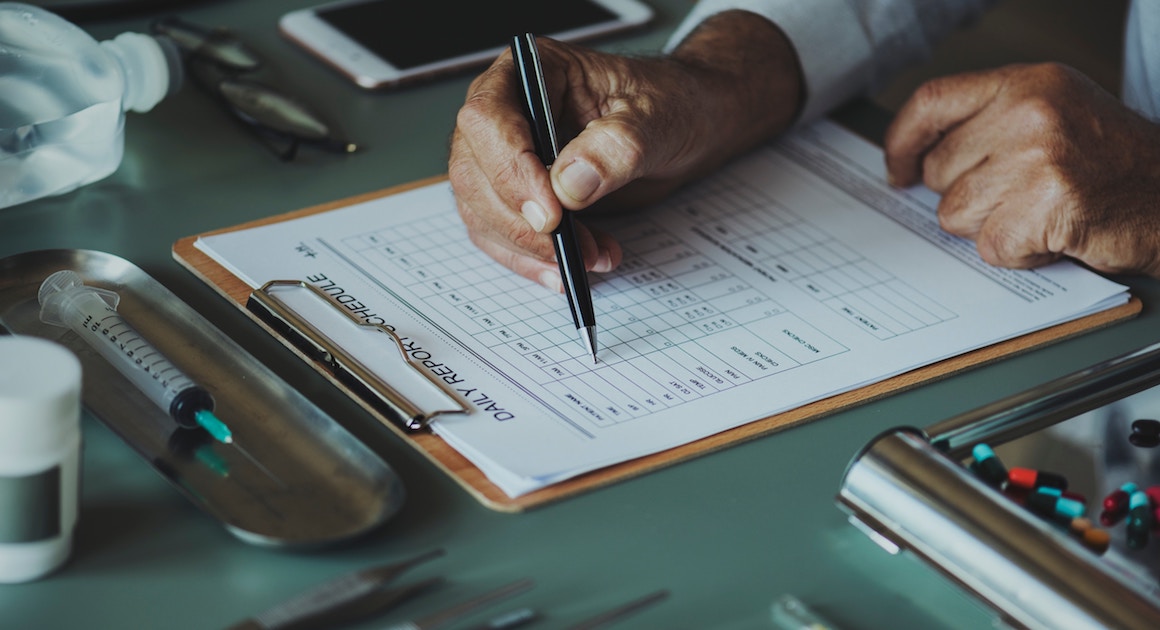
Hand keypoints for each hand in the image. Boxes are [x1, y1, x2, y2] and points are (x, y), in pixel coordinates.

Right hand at [448, 11, 801, 288]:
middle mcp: (507, 112)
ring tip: (592, 257)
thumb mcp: (655, 119)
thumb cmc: (669, 104)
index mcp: (530, 71)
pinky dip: (535, 261)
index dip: (510, 168)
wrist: (685, 126)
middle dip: (521, 222)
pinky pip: (503, 236)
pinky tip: (577, 266)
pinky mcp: (517, 197)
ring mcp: (505, 157)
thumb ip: (615, 147)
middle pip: (475, 172)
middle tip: (570, 249)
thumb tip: (569, 184)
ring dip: (532, 248)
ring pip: (482, 212)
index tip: (551, 213)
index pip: (489, 117)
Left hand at [885, 62, 1159, 276]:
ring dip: (992, 227)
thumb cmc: (1113, 165)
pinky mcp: (1044, 206)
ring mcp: (1037, 158)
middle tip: (1019, 196)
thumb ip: (989, 125)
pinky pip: (990, 246)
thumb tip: (917, 160)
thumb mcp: (1054, 115)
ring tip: (1041, 212)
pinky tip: (1055, 234)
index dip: (903, 141)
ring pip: (955, 214)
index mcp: (1027, 83)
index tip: (898, 169)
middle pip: (940, 170)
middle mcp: (1029, 112)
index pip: (932, 102)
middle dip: (968, 196)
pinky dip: (1019, 253)